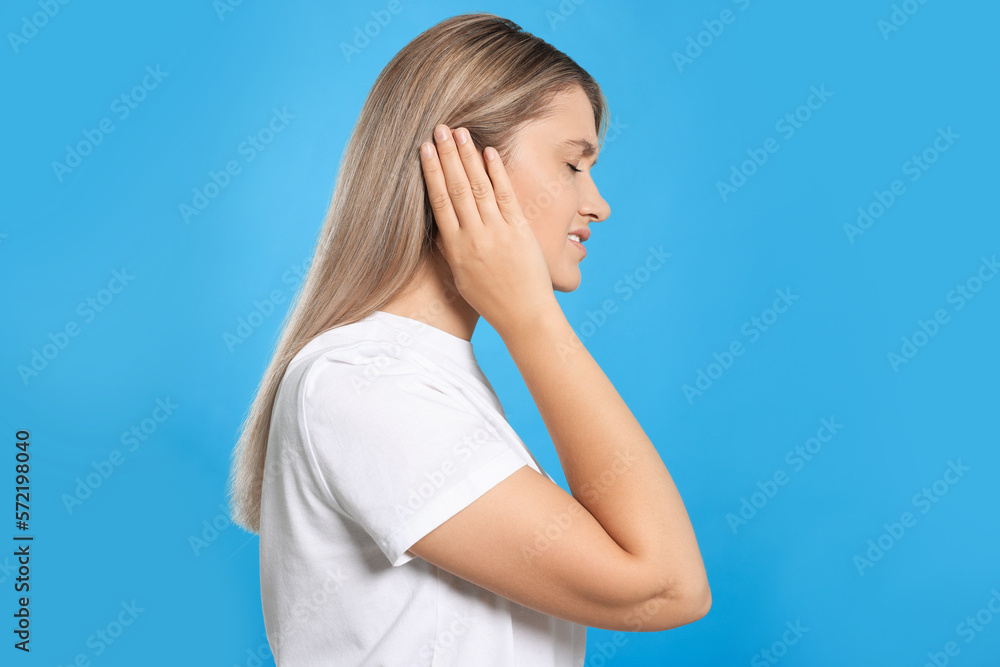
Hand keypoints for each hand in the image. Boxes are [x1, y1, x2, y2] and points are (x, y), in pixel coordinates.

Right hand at [419, 124, 557, 338]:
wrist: (523, 314)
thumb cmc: (491, 298)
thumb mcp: (461, 276)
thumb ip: (451, 248)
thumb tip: (439, 226)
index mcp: (456, 248)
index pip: (439, 202)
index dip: (431, 173)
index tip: (423, 149)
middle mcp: (474, 237)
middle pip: (457, 188)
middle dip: (446, 156)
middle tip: (438, 128)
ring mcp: (497, 232)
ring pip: (479, 187)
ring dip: (468, 157)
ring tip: (459, 132)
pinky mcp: (519, 230)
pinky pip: (506, 196)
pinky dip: (497, 172)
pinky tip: (488, 152)